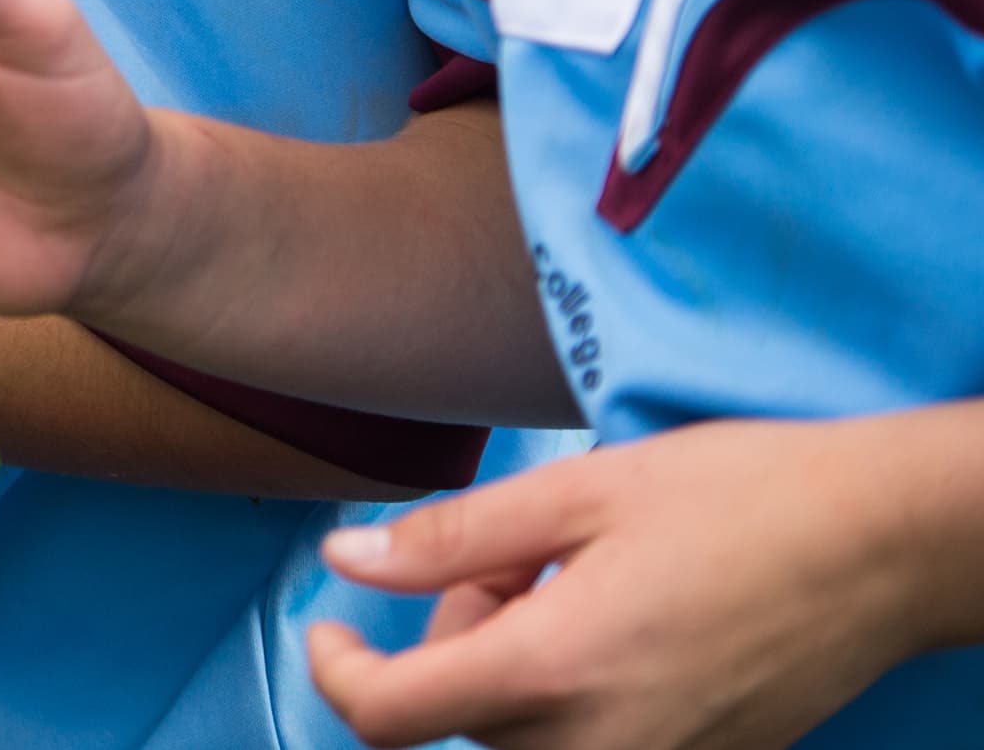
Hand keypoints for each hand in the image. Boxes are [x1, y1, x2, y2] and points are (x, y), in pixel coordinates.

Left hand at [308, 414, 964, 748]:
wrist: (886, 547)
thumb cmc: (738, 499)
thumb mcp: (576, 492)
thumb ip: (450, 540)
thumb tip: (344, 562)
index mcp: (556, 672)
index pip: (389, 716)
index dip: (336, 671)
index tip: (330, 625)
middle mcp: (602, 747)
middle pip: (459, 716)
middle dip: (455, 637)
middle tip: (518, 559)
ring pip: (520, 737)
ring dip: (511, 668)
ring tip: (574, 584)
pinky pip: (590, 746)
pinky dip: (571, 695)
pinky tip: (619, 624)